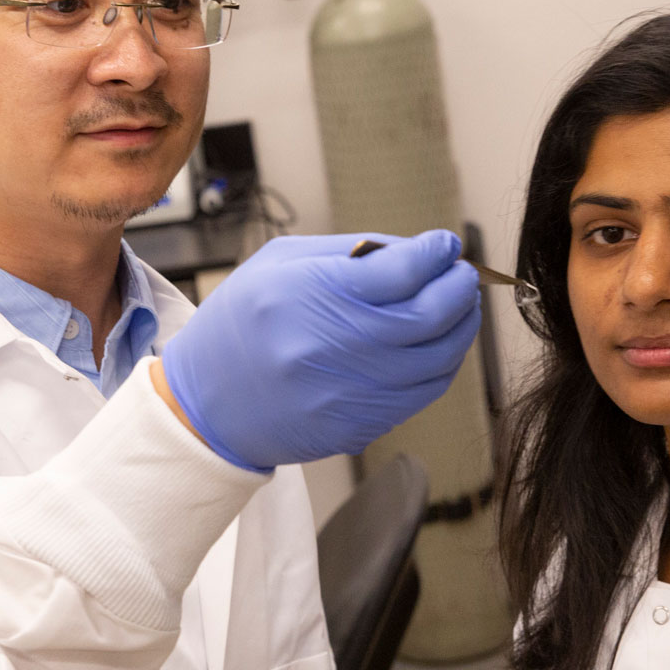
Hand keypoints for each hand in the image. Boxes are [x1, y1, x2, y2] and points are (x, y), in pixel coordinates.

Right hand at [159, 230, 480, 471]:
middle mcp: (334, 345)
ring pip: (438, 358)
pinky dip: (443, 364)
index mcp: (311, 296)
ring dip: (461, 327)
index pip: (402, 270)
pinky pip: (423, 392)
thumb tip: (414, 253)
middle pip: (430, 315)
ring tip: (460, 306)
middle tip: (462, 274)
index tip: (446, 245)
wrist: (207, 403)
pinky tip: (439, 345)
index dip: (436, 253)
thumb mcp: (278, 265)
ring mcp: (351, 391)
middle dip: (458, 288)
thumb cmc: (240, 325)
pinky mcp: (361, 424)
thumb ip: (348, 252)